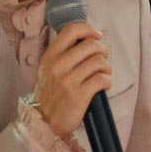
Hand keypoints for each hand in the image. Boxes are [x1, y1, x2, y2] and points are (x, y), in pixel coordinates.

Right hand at [32, 24, 111, 138]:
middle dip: (103, 51)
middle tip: (102, 60)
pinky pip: (102, 80)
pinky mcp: (78, 95)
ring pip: (99, 62)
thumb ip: (62, 54)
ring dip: (107, 68)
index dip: (89, 30)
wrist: (43, 122)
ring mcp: (68, 81)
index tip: (97, 36)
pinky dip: (107, 81)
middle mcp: (58, 65)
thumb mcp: (48, 69)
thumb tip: (86, 40)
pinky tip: (104, 85)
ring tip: (104, 74)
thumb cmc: (50, 95)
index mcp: (50, 56)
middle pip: (91, 45)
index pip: (72, 30)